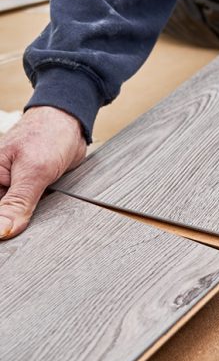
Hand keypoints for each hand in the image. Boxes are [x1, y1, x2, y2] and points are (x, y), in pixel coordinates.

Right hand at [0, 107, 85, 238]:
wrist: (70, 121)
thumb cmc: (49, 135)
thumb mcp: (34, 171)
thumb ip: (18, 203)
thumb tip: (1, 232)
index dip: (3, 225)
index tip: (10, 238)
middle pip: (3, 217)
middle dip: (14, 224)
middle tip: (31, 223)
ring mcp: (12, 188)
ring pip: (15, 217)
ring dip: (27, 221)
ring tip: (42, 205)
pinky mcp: (28, 190)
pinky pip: (28, 210)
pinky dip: (37, 213)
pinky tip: (45, 207)